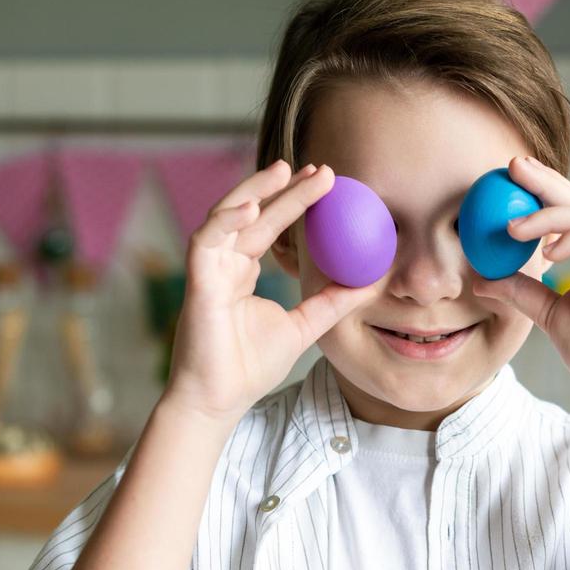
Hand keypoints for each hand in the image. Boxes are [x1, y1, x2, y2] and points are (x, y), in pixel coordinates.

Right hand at [162, 160, 382, 424]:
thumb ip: (332, 303)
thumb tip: (372, 283)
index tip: (327, 181)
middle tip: (320, 169)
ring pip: (228, 216)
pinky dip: (227, 220)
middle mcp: (224, 264)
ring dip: (256, 191)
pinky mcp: (198, 282)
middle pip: (254, 214)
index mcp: (243, 271)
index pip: (270, 226)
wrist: (220, 400)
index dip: (295, 201)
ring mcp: (209, 270)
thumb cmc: (250, 367)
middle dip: (284, 188)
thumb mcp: (304, 327)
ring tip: (285, 172)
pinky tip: (253, 206)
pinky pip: (207, 241)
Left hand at [472, 155, 569, 416]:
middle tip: (511, 167)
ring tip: (513, 228)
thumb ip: (522, 292)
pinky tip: (547, 252)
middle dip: (545, 181)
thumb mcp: (550, 316)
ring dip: (549, 215)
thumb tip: (481, 278)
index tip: (507, 179)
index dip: (541, 192)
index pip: (569, 214)